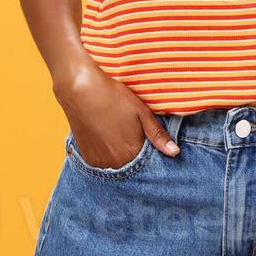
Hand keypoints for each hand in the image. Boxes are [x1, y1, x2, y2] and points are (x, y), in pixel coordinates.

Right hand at [58, 70, 177, 168]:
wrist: (80, 90)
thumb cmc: (114, 98)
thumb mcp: (142, 113)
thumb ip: (158, 135)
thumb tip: (175, 153)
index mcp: (131, 153)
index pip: (149, 163)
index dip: (153, 152)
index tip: (151, 141)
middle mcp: (114, 162)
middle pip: (133, 165)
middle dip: (138, 155)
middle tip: (135, 134)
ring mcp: (98, 162)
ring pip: (119, 165)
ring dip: (123, 156)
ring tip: (120, 135)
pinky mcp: (87, 158)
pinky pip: (104, 163)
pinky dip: (110, 155)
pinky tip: (110, 139)